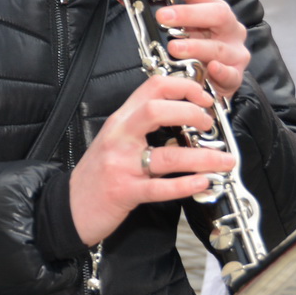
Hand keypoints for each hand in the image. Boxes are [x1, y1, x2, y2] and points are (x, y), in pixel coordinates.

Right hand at [69, 74, 237, 245]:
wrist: (70, 207)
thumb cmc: (97, 174)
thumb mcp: (115, 140)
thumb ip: (142, 126)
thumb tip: (183, 117)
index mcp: (120, 120)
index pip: (153, 87)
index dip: (184, 87)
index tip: (204, 97)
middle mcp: (119, 137)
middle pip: (157, 110)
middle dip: (192, 114)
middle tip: (209, 125)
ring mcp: (121, 165)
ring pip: (168, 154)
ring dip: (204, 157)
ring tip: (225, 160)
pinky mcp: (125, 192)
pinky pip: (161, 187)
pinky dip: (186, 184)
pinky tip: (204, 182)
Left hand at [123, 0, 250, 100]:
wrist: (213, 80)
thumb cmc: (194, 48)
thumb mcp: (174, 27)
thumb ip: (147, 10)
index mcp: (213, 9)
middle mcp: (228, 27)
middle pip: (215, 13)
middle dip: (187, 14)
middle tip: (161, 17)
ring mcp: (234, 52)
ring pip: (218, 46)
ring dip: (195, 46)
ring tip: (174, 48)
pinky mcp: (235, 75)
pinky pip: (231, 74)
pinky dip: (221, 71)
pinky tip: (210, 68)